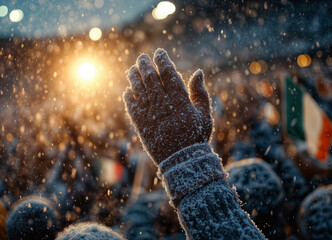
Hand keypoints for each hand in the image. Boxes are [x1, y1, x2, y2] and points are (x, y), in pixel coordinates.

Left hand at [124, 49, 212, 163]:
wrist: (182, 161)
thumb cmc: (196, 137)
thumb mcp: (204, 115)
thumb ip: (200, 93)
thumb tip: (198, 72)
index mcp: (179, 99)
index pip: (168, 73)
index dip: (162, 61)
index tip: (159, 53)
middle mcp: (163, 104)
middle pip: (150, 78)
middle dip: (145, 65)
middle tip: (142, 57)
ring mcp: (150, 114)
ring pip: (138, 89)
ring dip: (134, 77)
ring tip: (132, 69)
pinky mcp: (141, 125)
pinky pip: (132, 107)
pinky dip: (128, 97)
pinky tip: (128, 90)